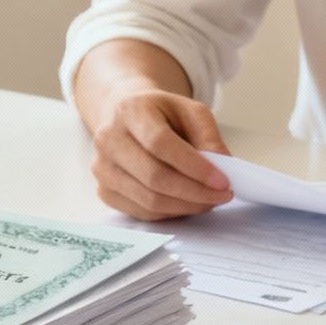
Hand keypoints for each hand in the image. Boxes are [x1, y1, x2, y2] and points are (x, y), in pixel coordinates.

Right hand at [88, 90, 232, 220]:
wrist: (125, 117)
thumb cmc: (160, 114)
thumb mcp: (191, 112)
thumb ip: (209, 136)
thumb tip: (223, 166)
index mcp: (130, 111)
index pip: (160, 144)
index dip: (194, 166)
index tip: (222, 181)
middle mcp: (109, 139)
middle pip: (154, 176)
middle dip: (195, 192)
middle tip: (223, 195)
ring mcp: (102, 168)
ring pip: (149, 199)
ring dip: (186, 206)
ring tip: (210, 200)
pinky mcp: (105, 190)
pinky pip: (142, 211)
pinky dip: (171, 212)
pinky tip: (188, 203)